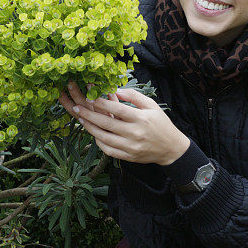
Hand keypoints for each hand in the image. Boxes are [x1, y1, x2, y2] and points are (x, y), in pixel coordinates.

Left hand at [59, 82, 189, 165]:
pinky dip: (98, 142)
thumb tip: (114, 90)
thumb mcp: (151, 105)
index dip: (101, 102)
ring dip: (90, 128)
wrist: (171, 148)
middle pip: (107, 123)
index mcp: (141, 118)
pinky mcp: (128, 157)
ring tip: (80, 119)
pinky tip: (93, 133)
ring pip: (104, 138)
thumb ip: (133, 96)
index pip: (117, 109)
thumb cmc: (161, 124)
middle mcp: (134, 133)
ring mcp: (130, 147)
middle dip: (89, 114)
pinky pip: (108, 150)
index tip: (89, 95)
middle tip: (76, 107)